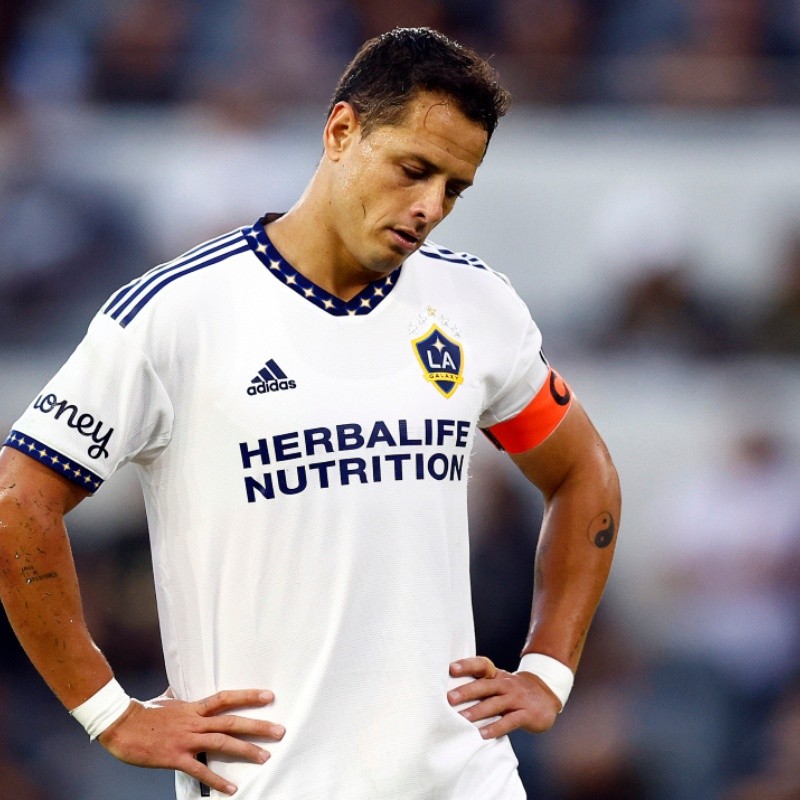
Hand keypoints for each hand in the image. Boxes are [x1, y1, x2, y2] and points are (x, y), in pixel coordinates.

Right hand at [98, 689, 284, 795]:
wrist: (121, 725)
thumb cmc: (142, 712)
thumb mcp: (165, 700)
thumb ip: (177, 696)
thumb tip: (176, 688)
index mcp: (194, 707)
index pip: (226, 698)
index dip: (248, 696)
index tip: (270, 696)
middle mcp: (195, 721)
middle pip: (232, 721)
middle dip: (258, 726)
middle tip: (280, 731)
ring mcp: (186, 739)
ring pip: (222, 743)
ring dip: (245, 750)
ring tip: (265, 757)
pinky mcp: (175, 757)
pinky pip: (200, 770)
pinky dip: (217, 780)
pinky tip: (232, 788)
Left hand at [448, 656, 560, 738]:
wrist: (547, 695)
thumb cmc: (514, 691)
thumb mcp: (500, 683)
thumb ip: (481, 686)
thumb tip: (451, 693)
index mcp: (497, 675)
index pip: (482, 665)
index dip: (467, 665)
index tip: (451, 668)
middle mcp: (506, 684)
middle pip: (485, 685)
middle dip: (467, 691)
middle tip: (449, 698)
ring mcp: (517, 698)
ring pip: (495, 703)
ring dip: (478, 711)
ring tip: (462, 718)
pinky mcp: (527, 714)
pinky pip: (510, 721)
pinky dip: (496, 728)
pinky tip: (483, 734)